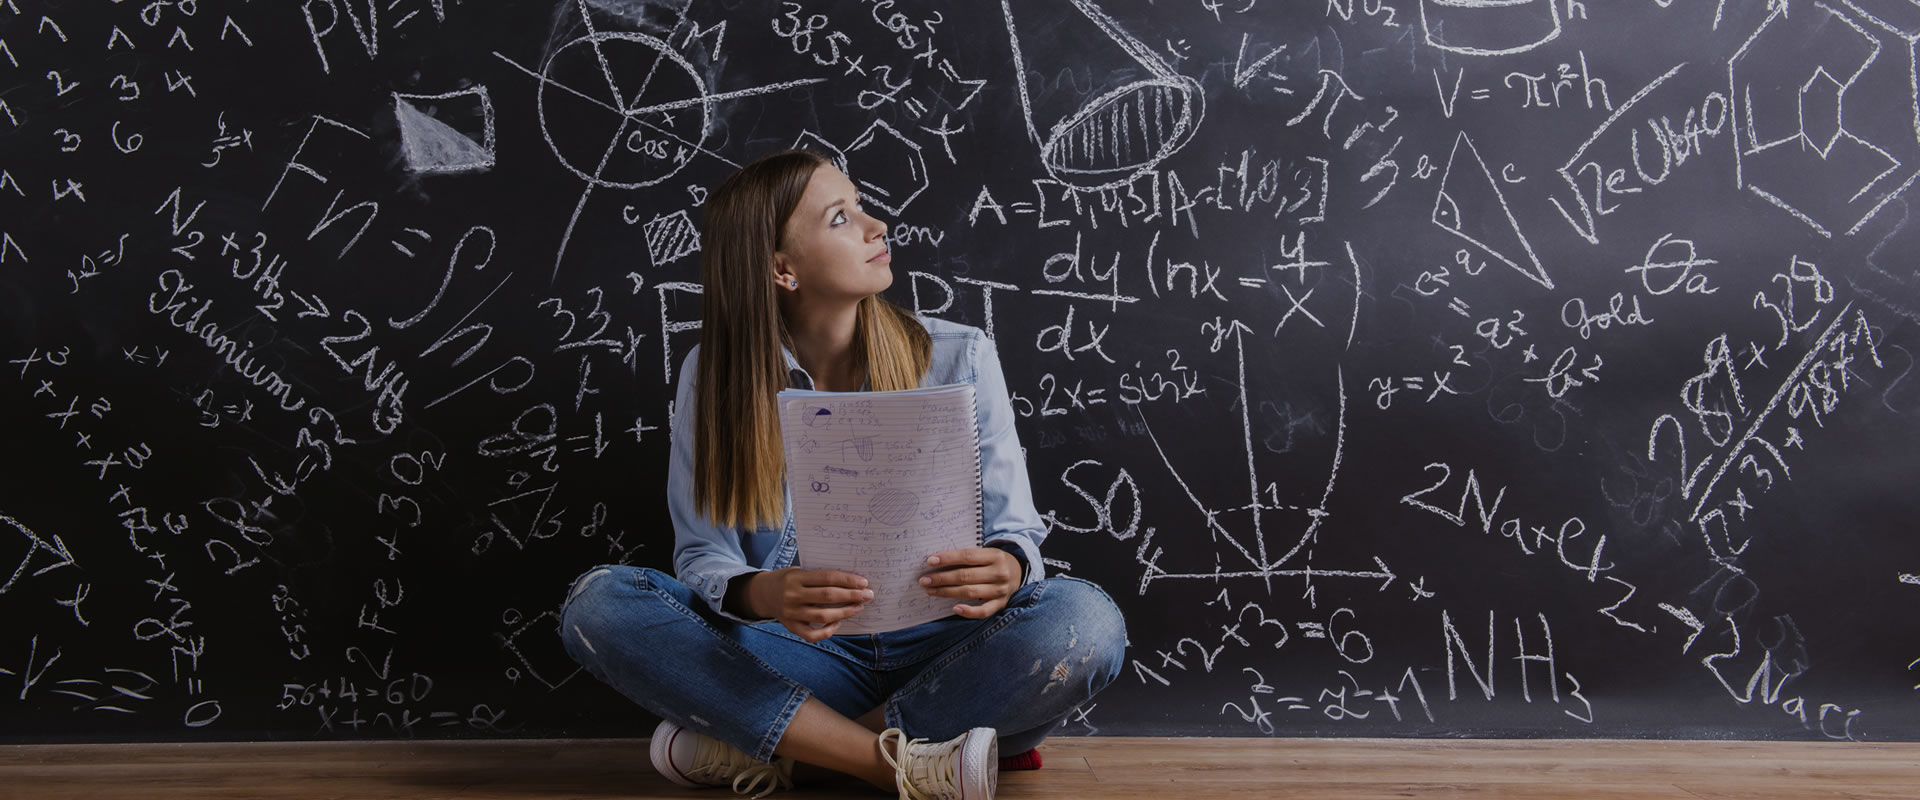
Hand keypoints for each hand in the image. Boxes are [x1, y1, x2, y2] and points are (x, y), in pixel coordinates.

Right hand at [748, 568, 873, 641]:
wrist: (763, 594)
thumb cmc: (789, 580)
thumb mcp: (800, 571)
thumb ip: (820, 577)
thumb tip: (851, 582)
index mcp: (796, 577)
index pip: (827, 578)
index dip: (847, 580)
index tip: (864, 582)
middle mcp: (792, 595)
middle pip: (827, 596)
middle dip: (851, 596)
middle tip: (868, 595)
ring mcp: (791, 613)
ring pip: (823, 616)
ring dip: (845, 612)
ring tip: (858, 608)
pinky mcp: (791, 627)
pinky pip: (812, 635)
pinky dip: (828, 631)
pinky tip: (838, 624)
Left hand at [919, 547, 1019, 618]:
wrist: (1020, 572)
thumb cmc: (995, 562)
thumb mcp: (987, 554)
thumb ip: (968, 557)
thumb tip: (937, 561)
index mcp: (995, 555)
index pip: (967, 556)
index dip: (948, 559)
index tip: (930, 561)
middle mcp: (999, 573)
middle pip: (965, 576)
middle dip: (942, 578)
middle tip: (924, 580)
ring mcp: (1000, 590)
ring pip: (970, 592)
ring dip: (947, 592)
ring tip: (931, 591)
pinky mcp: (1001, 604)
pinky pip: (983, 611)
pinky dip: (968, 612)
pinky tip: (954, 608)